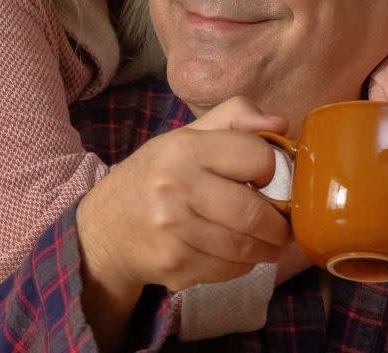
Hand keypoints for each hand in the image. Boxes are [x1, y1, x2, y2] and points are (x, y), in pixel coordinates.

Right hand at [77, 97, 291, 293]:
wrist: (106, 227)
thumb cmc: (156, 175)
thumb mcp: (187, 136)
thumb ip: (235, 118)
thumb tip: (280, 125)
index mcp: (184, 148)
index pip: (257, 157)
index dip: (270, 168)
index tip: (265, 178)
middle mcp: (176, 187)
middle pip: (255, 212)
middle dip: (278, 223)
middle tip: (280, 223)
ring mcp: (174, 231)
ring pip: (246, 247)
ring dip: (265, 248)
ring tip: (265, 241)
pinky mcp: (175, 266)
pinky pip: (229, 270)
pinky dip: (242, 265)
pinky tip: (235, 254)